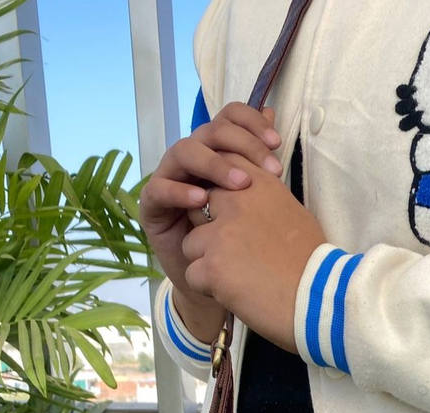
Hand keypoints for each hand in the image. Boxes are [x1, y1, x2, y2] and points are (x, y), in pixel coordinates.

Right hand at [138, 102, 284, 324]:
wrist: (219, 281)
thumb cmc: (240, 238)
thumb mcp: (257, 198)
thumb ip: (260, 159)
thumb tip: (274, 114)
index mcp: (217, 152)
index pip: (227, 119)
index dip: (250, 123)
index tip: (276, 144)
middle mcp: (192, 159)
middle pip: (209, 131)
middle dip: (240, 144)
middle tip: (268, 168)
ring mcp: (170, 178)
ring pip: (184, 152)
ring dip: (214, 165)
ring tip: (241, 184)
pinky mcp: (153, 205)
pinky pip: (160, 189)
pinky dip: (181, 191)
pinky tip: (202, 200)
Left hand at [182, 153, 326, 353]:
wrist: (322, 300)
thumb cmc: (314, 265)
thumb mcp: (294, 215)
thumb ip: (264, 202)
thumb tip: (248, 205)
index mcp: (259, 185)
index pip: (221, 169)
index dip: (219, 195)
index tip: (233, 217)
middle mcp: (236, 202)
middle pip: (198, 208)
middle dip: (209, 231)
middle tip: (237, 255)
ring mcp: (220, 234)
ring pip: (191, 245)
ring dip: (208, 263)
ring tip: (241, 278)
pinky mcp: (211, 266)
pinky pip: (192, 275)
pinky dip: (210, 289)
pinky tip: (238, 294)